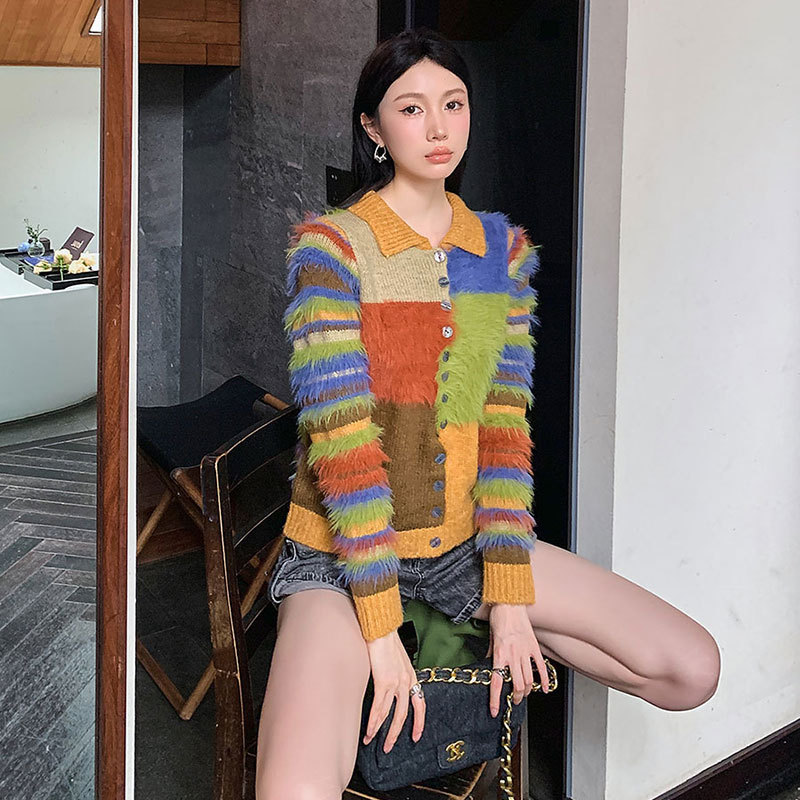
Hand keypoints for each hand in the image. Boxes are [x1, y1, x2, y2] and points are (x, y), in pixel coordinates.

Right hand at [362, 629, 425, 752]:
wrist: (381, 626)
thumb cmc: (384, 637)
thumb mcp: (396, 656)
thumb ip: (395, 670)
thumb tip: (388, 682)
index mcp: (410, 674)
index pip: (419, 703)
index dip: (419, 722)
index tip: (416, 735)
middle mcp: (406, 680)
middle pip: (404, 714)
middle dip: (396, 733)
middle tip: (388, 746)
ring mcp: (396, 681)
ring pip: (391, 714)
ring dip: (381, 730)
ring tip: (372, 740)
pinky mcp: (384, 680)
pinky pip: (379, 707)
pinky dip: (374, 720)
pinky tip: (369, 729)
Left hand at [484, 603, 549, 716]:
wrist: (509, 603)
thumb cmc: (498, 617)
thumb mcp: (489, 637)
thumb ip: (490, 654)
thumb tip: (488, 665)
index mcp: (499, 654)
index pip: (497, 682)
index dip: (495, 700)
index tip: (494, 711)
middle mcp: (512, 655)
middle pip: (517, 685)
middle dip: (516, 697)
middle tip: (514, 700)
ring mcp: (525, 652)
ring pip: (529, 680)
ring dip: (527, 691)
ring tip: (525, 694)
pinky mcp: (534, 647)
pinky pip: (541, 667)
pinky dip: (545, 680)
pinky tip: (545, 688)